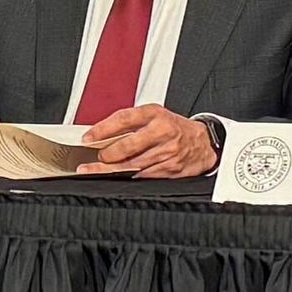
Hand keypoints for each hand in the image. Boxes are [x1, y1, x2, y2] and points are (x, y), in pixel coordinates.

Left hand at [80, 104, 220, 178]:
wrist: (203, 143)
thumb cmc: (174, 128)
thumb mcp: (154, 116)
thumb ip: (130, 123)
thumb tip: (101, 134)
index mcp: (155, 114)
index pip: (124, 119)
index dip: (103, 129)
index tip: (88, 138)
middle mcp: (162, 132)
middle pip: (128, 145)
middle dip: (107, 155)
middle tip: (93, 159)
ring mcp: (168, 152)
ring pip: (134, 164)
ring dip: (112, 169)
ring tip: (95, 170)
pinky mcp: (171, 169)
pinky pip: (144, 176)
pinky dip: (130, 177)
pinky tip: (120, 177)